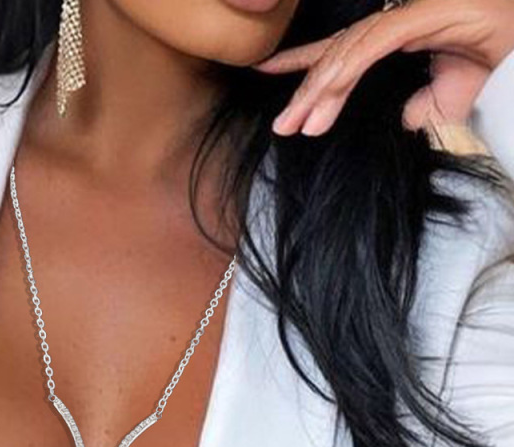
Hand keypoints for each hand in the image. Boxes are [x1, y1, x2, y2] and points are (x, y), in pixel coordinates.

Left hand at [253, 0, 513, 135]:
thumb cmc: (498, 70)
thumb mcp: (445, 100)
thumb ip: (416, 107)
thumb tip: (401, 118)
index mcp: (399, 34)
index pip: (341, 48)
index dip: (303, 61)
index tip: (264, 70)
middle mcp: (399, 17)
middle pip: (339, 53)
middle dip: (307, 91)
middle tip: (282, 126)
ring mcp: (411, 11)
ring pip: (349, 51)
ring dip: (320, 90)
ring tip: (296, 126)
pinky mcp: (424, 13)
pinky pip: (373, 44)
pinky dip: (346, 69)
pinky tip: (324, 95)